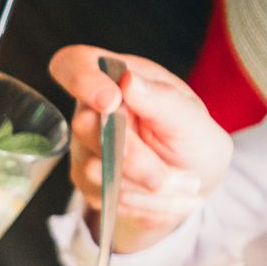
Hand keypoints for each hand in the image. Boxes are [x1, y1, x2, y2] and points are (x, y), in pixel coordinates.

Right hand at [46, 45, 233, 253]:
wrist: (192, 180)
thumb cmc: (192, 138)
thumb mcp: (191, 118)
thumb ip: (161, 100)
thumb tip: (128, 80)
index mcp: (116, 78)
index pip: (74, 65)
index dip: (81, 80)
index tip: (110, 101)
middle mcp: (91, 111)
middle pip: (86, 126)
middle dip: (133, 156)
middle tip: (169, 176)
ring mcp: (84, 147)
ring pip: (95, 168)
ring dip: (143, 182)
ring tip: (180, 185)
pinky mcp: (85, 181)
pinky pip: (103, 193)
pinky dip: (141, 200)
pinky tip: (165, 196)